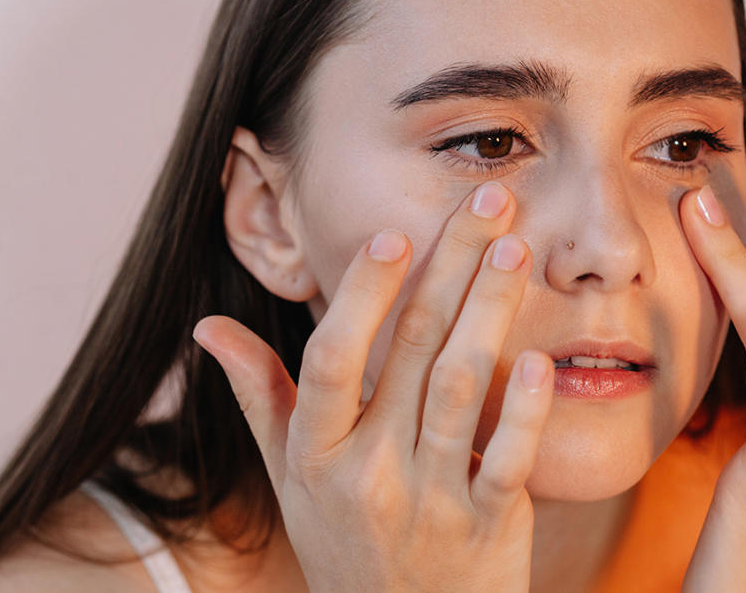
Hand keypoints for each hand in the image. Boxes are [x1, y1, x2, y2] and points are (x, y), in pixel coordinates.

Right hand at [192, 181, 554, 592]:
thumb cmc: (345, 544)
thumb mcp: (291, 479)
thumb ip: (260, 398)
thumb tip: (206, 329)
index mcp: (315, 454)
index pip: (330, 360)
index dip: (359, 294)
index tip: (392, 231)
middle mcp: (366, 474)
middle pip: (407, 350)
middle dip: (449, 266)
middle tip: (489, 201)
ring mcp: (427, 503)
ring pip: (457, 390)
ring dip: (488, 313)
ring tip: (514, 249)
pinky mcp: (485, 529)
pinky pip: (504, 463)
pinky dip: (521, 413)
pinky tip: (539, 360)